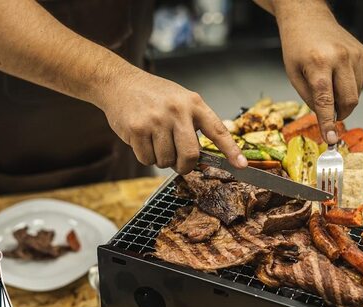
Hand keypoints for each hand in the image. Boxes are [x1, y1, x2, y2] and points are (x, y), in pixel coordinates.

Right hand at [100, 67, 246, 173]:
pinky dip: (145, 156)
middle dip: (185, 166)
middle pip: (190, 155)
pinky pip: (147, 159)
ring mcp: (156, 120)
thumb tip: (201, 157)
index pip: (217, 131)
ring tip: (155, 141)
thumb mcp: (180, 100)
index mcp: (193, 104)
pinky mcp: (137, 129)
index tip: (242, 166)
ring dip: (161, 159)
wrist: (120, 83)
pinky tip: (142, 140)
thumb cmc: (153, 95)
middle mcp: (177, 111)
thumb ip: (194, 124)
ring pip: (166, 161)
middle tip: (179, 164)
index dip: (231, 151)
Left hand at [276, 1, 362, 143]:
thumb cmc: (297, 46)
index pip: (326, 101)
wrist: (308, 18)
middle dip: (341, 114)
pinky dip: (350, 87)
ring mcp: (356, 55)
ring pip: (357, 93)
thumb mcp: (293, 75)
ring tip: (328, 85)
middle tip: (330, 115)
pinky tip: (337, 77)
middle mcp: (341, 58)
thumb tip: (326, 118)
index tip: (331, 138)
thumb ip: (310, 98)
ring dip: (344, 99)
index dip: (328, 122)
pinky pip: (361, 81)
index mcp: (318, 63)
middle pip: (350, 100)